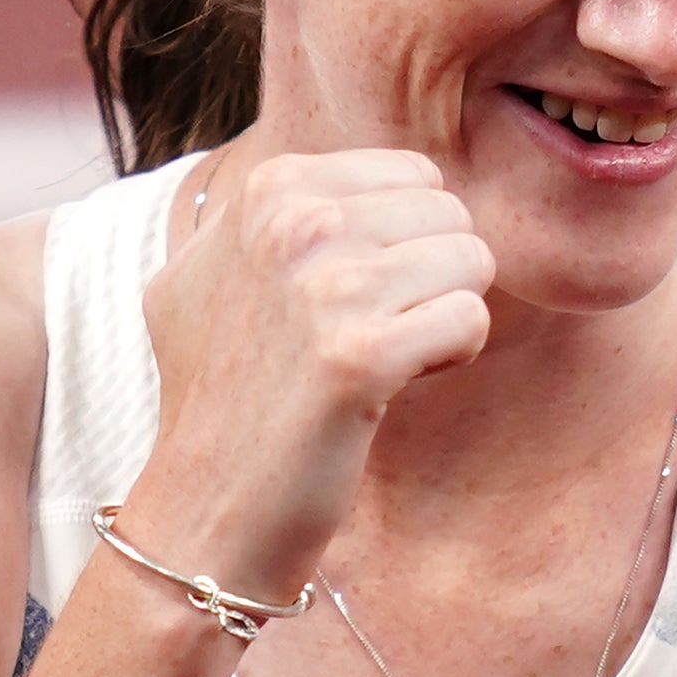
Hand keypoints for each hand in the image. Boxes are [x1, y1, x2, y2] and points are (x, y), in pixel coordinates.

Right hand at [115, 145, 493, 603]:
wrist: (204, 501)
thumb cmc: (221, 390)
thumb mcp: (213, 268)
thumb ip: (276, 210)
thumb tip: (352, 176)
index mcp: (269, 186)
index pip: (415, 175)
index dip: (405, 242)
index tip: (347, 297)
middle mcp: (292, 221)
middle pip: (452, 215)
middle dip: (433, 277)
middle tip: (369, 333)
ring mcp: (323, 285)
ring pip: (472, 261)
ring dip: (442, 319)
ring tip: (378, 359)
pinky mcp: (358, 356)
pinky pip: (470, 319)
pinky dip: (450, 356)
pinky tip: (391, 386)